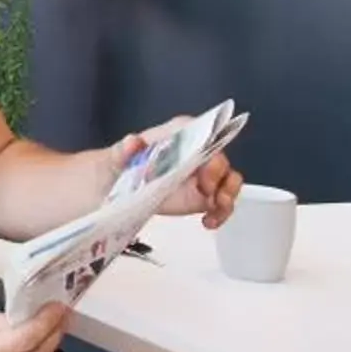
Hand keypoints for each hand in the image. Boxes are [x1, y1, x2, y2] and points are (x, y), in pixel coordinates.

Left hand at [118, 119, 240, 228]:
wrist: (123, 187)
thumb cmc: (126, 164)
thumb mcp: (120, 155)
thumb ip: (125, 149)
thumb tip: (132, 142)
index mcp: (179, 134)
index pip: (201, 129)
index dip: (207, 142)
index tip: (202, 159)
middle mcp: (198, 152)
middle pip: (219, 157)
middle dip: (217, 173)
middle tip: (204, 188)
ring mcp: (205, 175)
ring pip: (230, 179)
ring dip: (228, 194)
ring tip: (215, 207)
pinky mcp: (206, 196)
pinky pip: (224, 203)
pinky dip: (222, 213)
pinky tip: (209, 222)